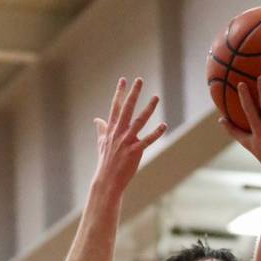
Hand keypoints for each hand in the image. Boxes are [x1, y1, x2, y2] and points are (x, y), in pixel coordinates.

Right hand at [93, 78, 166, 194]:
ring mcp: (127, 142)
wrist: (107, 180)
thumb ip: (101, 130)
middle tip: (139, 80)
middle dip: (133, 93)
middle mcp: (119, 133)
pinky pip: (147, 140)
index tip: (123, 80)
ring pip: (139, 121)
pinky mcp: (135, 152)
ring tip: (156, 97)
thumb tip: (96, 120)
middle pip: (126, 109)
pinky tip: (164, 125)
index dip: (119, 93)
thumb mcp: (101, 143)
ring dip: (148, 108)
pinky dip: (156, 133)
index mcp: (111, 129)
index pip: (115, 107)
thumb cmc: (105, 162)